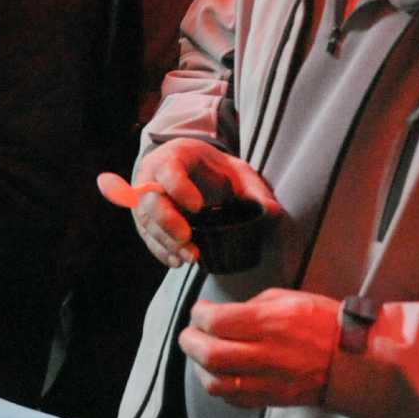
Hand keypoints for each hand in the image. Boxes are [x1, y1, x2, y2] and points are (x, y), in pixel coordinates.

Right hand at [131, 139, 282, 267]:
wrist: (193, 170)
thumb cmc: (214, 169)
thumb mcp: (237, 171)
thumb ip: (253, 189)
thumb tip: (272, 210)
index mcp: (175, 156)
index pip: (168, 169)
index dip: (178, 188)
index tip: (197, 206)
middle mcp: (152, 176)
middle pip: (150, 199)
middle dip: (166, 221)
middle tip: (186, 238)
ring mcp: (146, 198)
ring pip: (146, 221)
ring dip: (165, 242)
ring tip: (190, 257)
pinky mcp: (146, 218)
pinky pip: (147, 236)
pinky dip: (161, 250)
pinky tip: (176, 261)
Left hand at [176, 288, 338, 408]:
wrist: (355, 359)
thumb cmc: (323, 324)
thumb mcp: (286, 299)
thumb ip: (249, 306)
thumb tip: (219, 314)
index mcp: (271, 324)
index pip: (216, 322)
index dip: (199, 315)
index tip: (200, 311)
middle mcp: (268, 354)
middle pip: (211, 354)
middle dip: (190, 342)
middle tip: (191, 334)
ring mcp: (269, 380)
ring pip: (216, 382)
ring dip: (200, 367)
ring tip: (202, 354)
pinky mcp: (271, 398)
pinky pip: (232, 398)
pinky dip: (218, 385)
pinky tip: (220, 372)